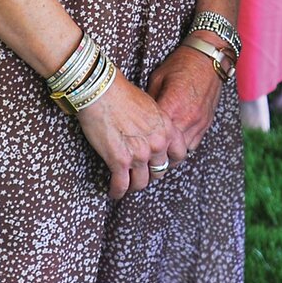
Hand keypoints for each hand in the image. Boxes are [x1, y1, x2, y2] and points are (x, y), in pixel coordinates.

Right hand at [75, 74, 183, 199]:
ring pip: (140, 182)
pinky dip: (117, 191)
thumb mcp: (149, 105)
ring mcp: (139, 155)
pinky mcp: (119, 161)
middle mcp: (157, 144)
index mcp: (167, 129)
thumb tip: (150, 133)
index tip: (160, 163)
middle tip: (139, 173)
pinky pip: (121, 185)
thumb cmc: (121, 93)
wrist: (101, 91)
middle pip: (159, 171)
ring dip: (133, 185)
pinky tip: (113, 191)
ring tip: (126, 184)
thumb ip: (155, 123)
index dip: (169, 161)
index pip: (179, 155)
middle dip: (149, 174)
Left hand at [146, 42, 224, 159]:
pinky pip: (192, 145)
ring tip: (157, 153)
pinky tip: (172, 144)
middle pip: (169, 151)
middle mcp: (187, 119)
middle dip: (156, 156)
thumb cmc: (181, 64)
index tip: (135, 147)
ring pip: (182, 152)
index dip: (144, 145)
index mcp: (172, 107)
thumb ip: (150, 101)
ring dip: (170, 154)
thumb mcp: (158, 78)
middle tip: (144, 156)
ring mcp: (198, 123)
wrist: (208, 58)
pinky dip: (182, 148)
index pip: (155, 137)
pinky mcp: (206, 124)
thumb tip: (138, 117)